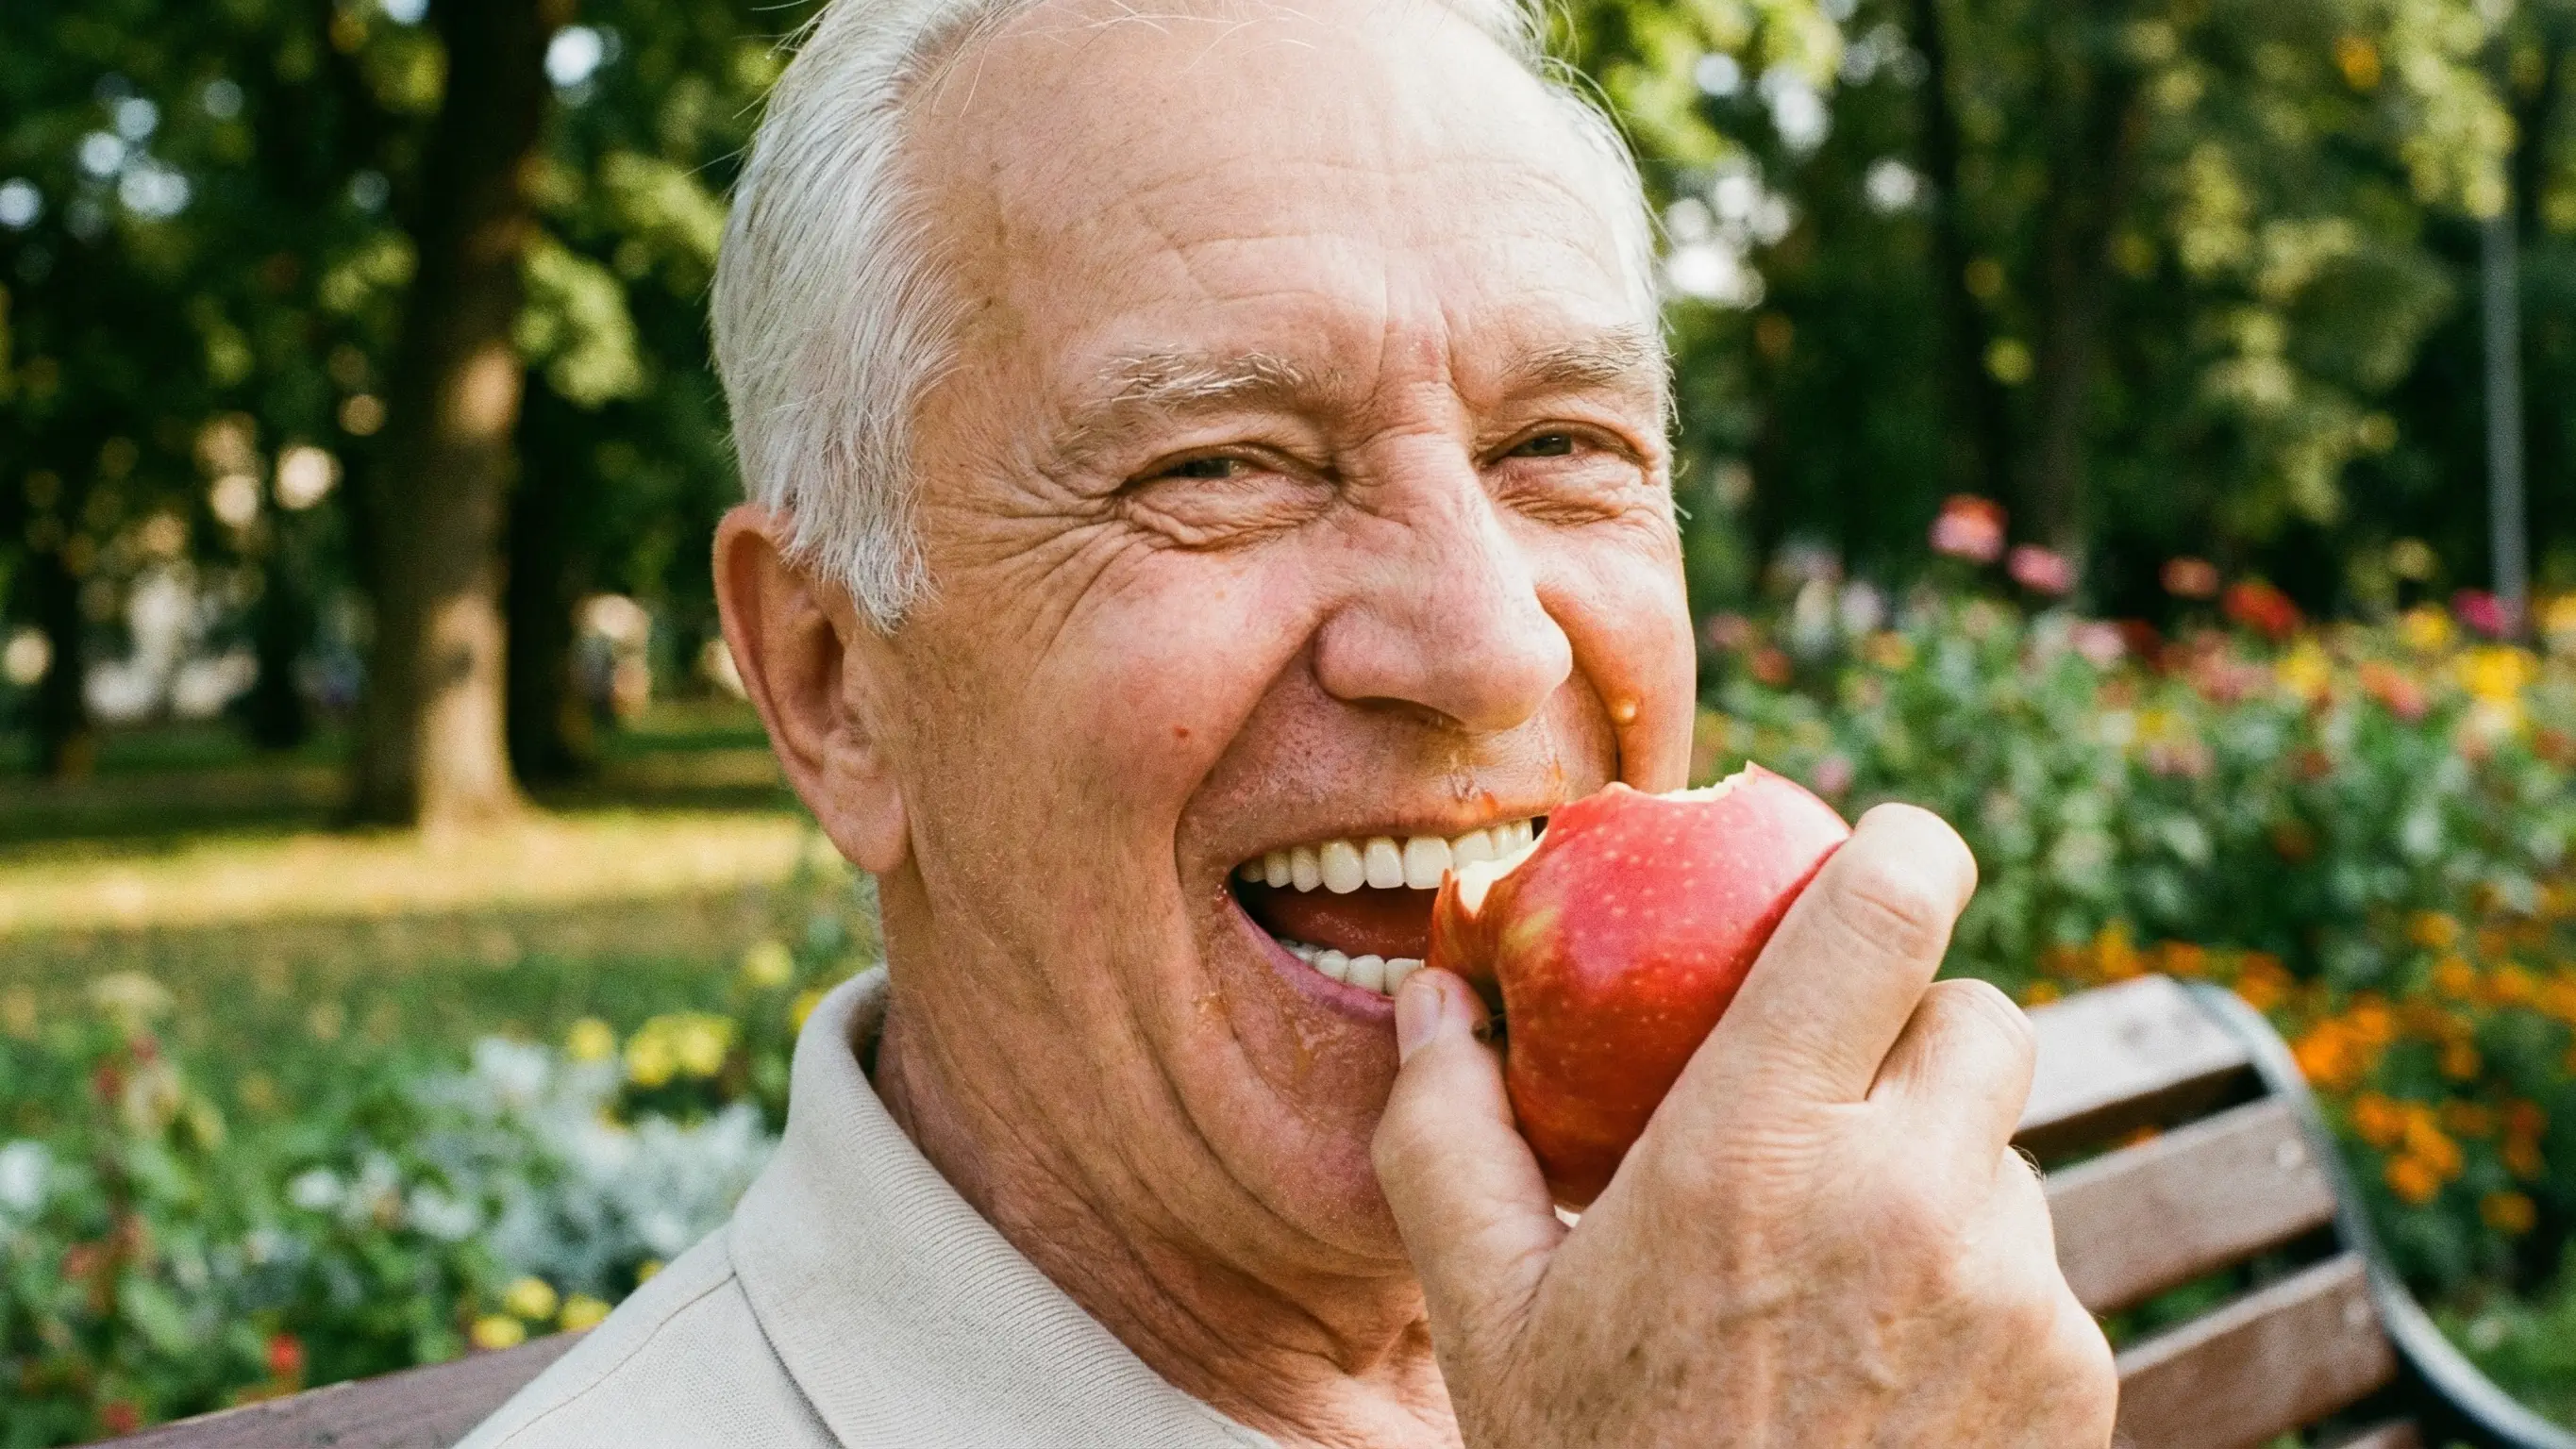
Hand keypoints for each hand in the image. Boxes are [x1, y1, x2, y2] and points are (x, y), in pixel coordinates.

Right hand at [1373, 804, 2115, 1446]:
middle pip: (1979, 1010)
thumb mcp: (1487, 1314)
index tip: (1869, 861)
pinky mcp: (2076, 1371)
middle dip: (1912, 1025)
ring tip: (1833, 1266)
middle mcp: (1908, 1198)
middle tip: (1828, 1094)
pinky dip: (1980, 1279)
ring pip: (2009, 1144)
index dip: (1899, 851)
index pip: (1890, 909)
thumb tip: (1428, 998)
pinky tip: (1887, 1359)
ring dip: (1941, 1163)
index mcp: (1755, 1150)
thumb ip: (1446, 1137)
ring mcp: (2011, 1290)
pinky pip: (2042, 1262)